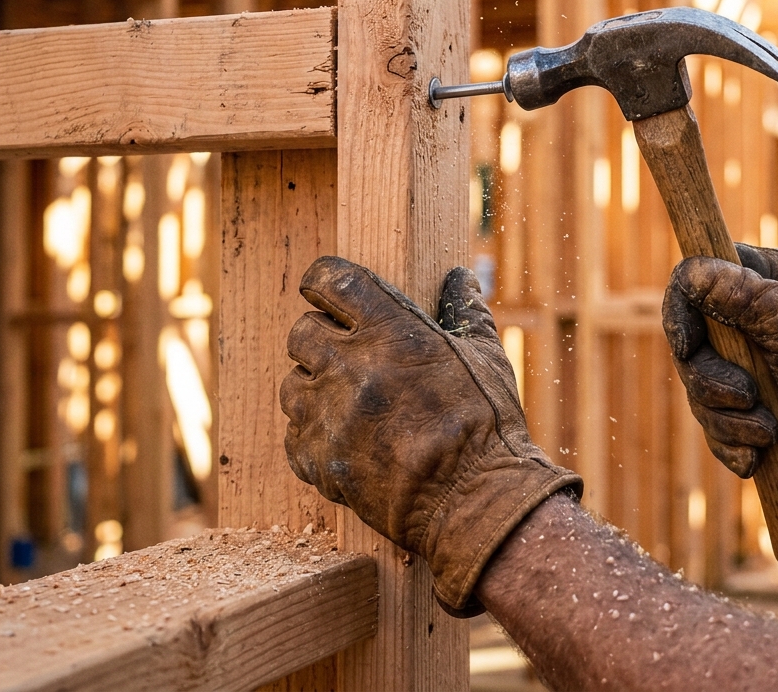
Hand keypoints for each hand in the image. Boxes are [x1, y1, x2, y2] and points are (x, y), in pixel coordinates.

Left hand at [280, 256, 580, 614]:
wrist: (475, 501)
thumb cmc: (486, 427)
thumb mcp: (486, 357)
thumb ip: (465, 312)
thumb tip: (460, 278)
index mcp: (391, 331)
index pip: (332, 280)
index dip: (321, 281)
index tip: (323, 291)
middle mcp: (350, 365)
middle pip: (300, 333)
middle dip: (318, 340)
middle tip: (344, 356)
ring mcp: (329, 414)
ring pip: (291, 385)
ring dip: (312, 389)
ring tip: (347, 404)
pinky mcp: (319, 459)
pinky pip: (294, 435)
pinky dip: (313, 435)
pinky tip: (345, 440)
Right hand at [662, 244, 777, 489]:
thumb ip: (738, 293)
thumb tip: (689, 272)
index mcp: (757, 279)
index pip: (691, 284)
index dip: (680, 315)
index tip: (688, 346)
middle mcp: (744, 318)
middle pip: (689, 348)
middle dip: (711, 382)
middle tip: (748, 397)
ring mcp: (743, 363)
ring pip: (699, 391)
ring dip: (727, 420)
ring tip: (768, 431)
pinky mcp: (745, 404)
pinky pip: (714, 425)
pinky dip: (731, 443)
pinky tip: (756, 454)